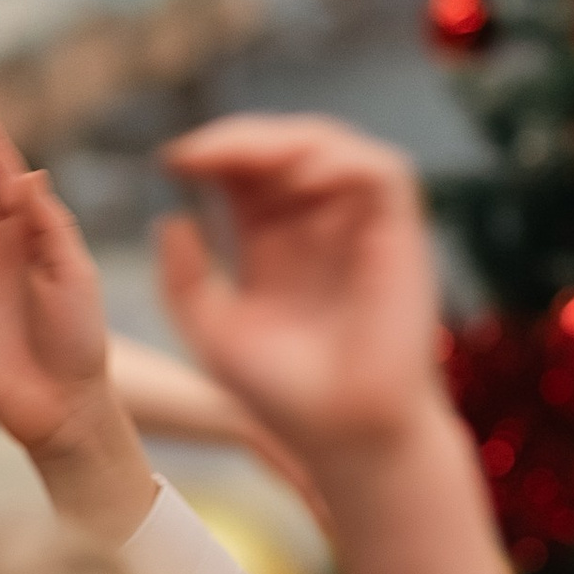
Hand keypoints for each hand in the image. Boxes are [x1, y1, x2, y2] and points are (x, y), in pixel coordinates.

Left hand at [155, 114, 444, 467]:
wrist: (349, 435)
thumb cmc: (288, 398)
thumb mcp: (214, 332)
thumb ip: (186, 278)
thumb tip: (172, 217)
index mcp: (275, 243)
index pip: (247, 171)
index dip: (214, 151)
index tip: (172, 161)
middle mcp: (319, 227)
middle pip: (286, 146)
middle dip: (243, 138)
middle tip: (200, 153)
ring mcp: (362, 228)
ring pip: (334, 145)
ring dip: (288, 140)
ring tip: (244, 159)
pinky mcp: (401, 236)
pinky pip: (383, 172)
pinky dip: (343, 162)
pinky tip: (299, 182)